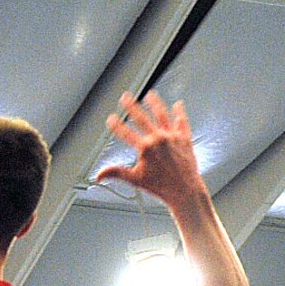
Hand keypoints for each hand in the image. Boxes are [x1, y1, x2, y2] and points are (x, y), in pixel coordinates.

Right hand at [96, 91, 207, 210]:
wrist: (185, 190)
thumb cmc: (161, 187)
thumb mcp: (135, 179)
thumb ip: (116, 173)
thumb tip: (99, 175)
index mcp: (145, 148)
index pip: (126, 133)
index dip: (116, 125)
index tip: (110, 118)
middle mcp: (159, 139)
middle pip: (142, 118)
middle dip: (132, 106)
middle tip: (125, 97)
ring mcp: (173, 137)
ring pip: (163, 115)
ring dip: (155, 104)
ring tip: (150, 95)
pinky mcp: (185, 138)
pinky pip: (182, 122)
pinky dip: (180, 113)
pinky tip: (178, 105)